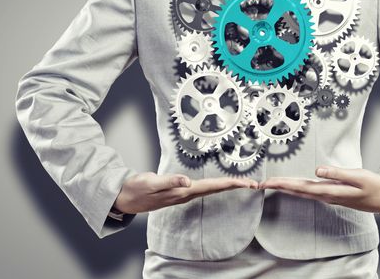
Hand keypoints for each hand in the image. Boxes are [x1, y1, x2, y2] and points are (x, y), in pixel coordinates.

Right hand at [113, 171, 258, 213]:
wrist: (125, 198)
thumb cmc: (136, 189)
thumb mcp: (150, 182)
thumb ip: (169, 181)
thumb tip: (187, 181)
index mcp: (183, 192)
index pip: (212, 187)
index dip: (230, 184)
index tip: (247, 184)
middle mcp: (186, 194)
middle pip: (216, 189)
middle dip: (235, 186)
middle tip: (254, 184)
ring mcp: (184, 194)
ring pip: (211, 189)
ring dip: (228, 186)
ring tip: (243, 183)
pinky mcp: (180, 191)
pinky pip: (204, 188)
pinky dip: (216, 185)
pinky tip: (220, 184)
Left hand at [258, 165, 379, 213]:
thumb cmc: (373, 186)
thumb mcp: (358, 177)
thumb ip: (337, 173)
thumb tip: (317, 170)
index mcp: (329, 191)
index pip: (300, 187)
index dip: (283, 184)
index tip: (268, 182)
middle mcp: (325, 195)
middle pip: (297, 190)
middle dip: (278, 186)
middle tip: (260, 183)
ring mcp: (327, 196)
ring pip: (301, 191)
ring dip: (285, 187)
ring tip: (270, 183)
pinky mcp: (330, 193)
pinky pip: (308, 191)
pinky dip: (296, 187)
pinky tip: (290, 186)